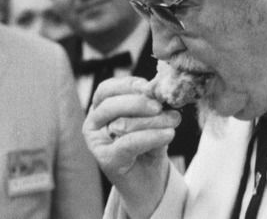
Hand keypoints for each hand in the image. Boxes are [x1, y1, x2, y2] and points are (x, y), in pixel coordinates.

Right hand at [82, 76, 181, 217]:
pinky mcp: (105, 160)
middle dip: (139, 102)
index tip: (149, 86)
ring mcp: (96, 142)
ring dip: (151, 121)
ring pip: (121, 123)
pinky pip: (128, 143)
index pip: (107, 89)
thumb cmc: (149, 147)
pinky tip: (168, 134)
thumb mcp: (151, 120)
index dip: (127, 84)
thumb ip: (151, 106)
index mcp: (101, 108)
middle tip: (161, 105)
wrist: (150, 183)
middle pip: (111, 104)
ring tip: (173, 121)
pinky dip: (151, 137)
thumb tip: (160, 91)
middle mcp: (93, 123)